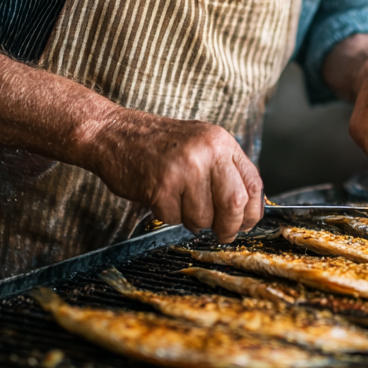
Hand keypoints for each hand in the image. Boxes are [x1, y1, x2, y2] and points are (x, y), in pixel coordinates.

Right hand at [85, 111, 262, 242]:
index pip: (253, 184)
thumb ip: (224, 169)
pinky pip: (175, 219)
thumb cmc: (159, 144)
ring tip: (179, 203)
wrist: (114, 133)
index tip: (246, 224)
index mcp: (222, 143)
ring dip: (192, 221)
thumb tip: (245, 209)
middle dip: (229, 227)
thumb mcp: (201, 144)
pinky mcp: (161, 186)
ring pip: (203, 218)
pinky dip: (168, 216)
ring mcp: (184, 168)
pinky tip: (160, 198)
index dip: (252, 212)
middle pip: (234, 204)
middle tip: (222, 234)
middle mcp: (207, 152)